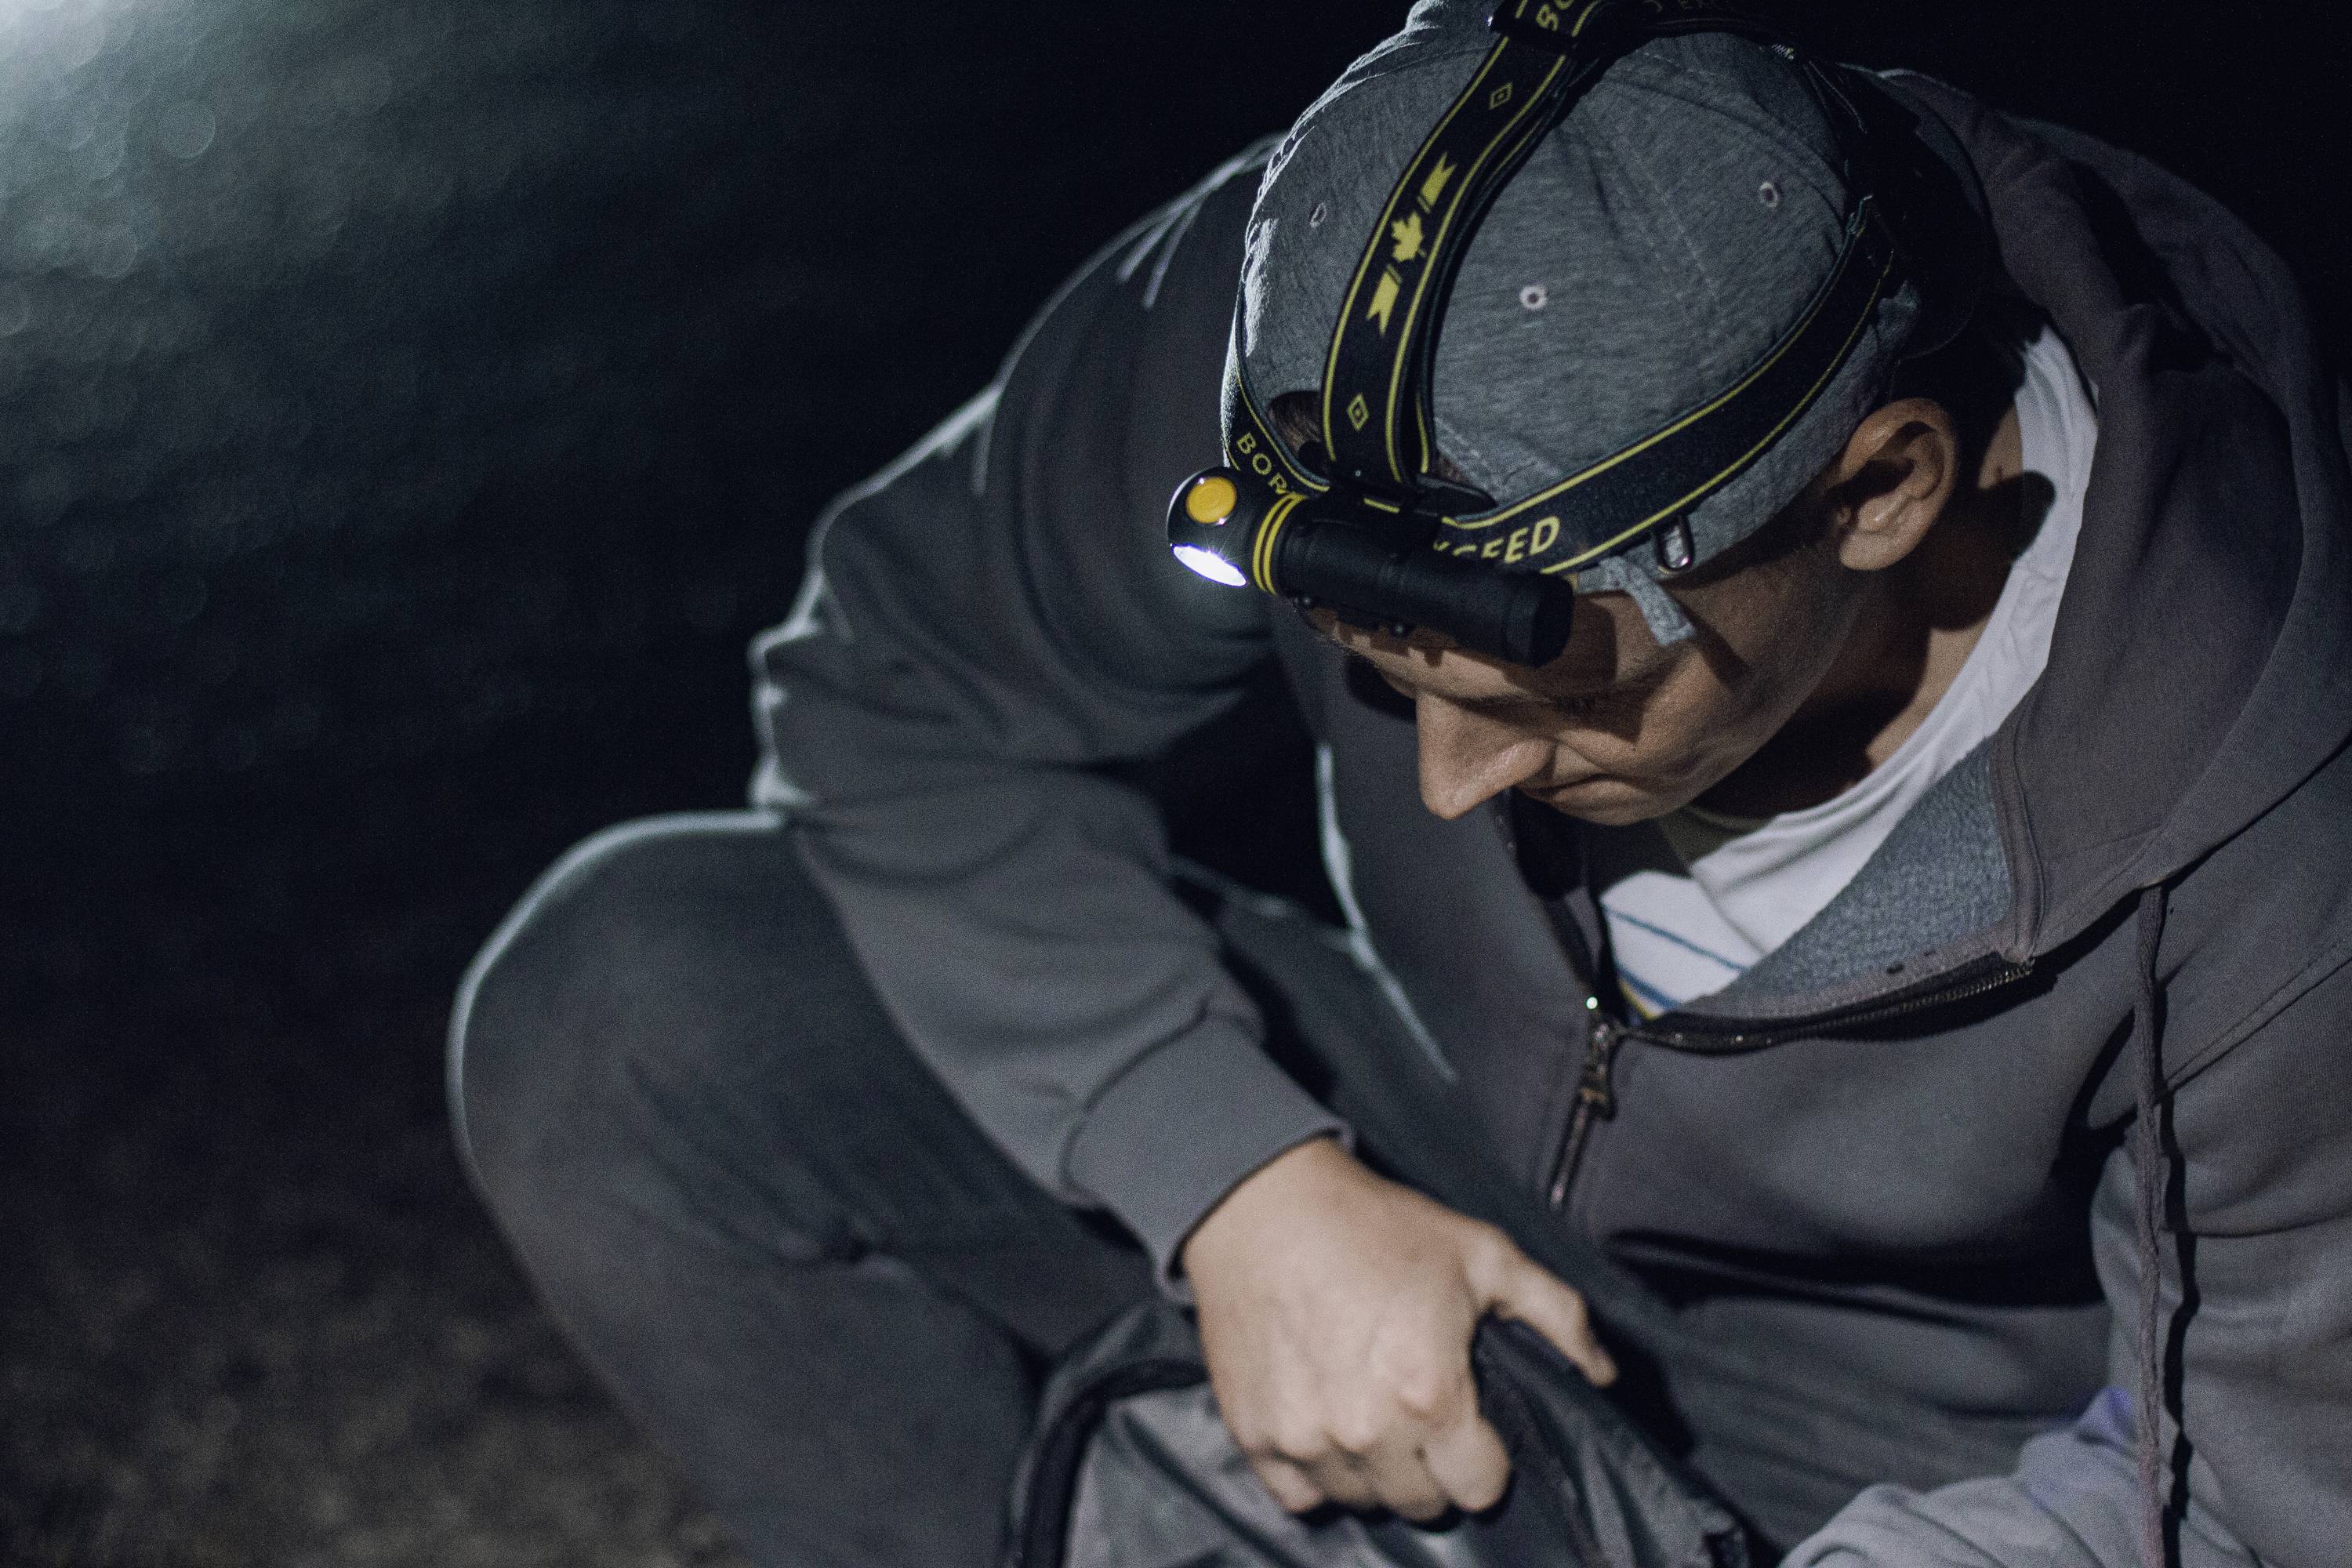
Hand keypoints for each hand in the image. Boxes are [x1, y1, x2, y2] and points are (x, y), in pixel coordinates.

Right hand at [1179, 1136, 1615, 1521]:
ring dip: (1376, 1472)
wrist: (1264, 1207)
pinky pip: (1298, 1495)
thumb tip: (1603, 1373)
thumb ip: (1557, 1315)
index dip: (1487, 1458)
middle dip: (1434, 1468)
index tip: (1474, 1423)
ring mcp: (1305, 1439)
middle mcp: (1365, 1431)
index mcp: (1429, 1395)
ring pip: (1361, 1502)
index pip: (1481, 1489)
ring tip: (1374, 1413)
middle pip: (1422, 1505)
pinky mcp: (1256, 1433)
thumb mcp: (1482, 1254)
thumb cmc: (1376, 1227)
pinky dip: (1316, 1472)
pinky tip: (1327, 1423)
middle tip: (1423, 1414)